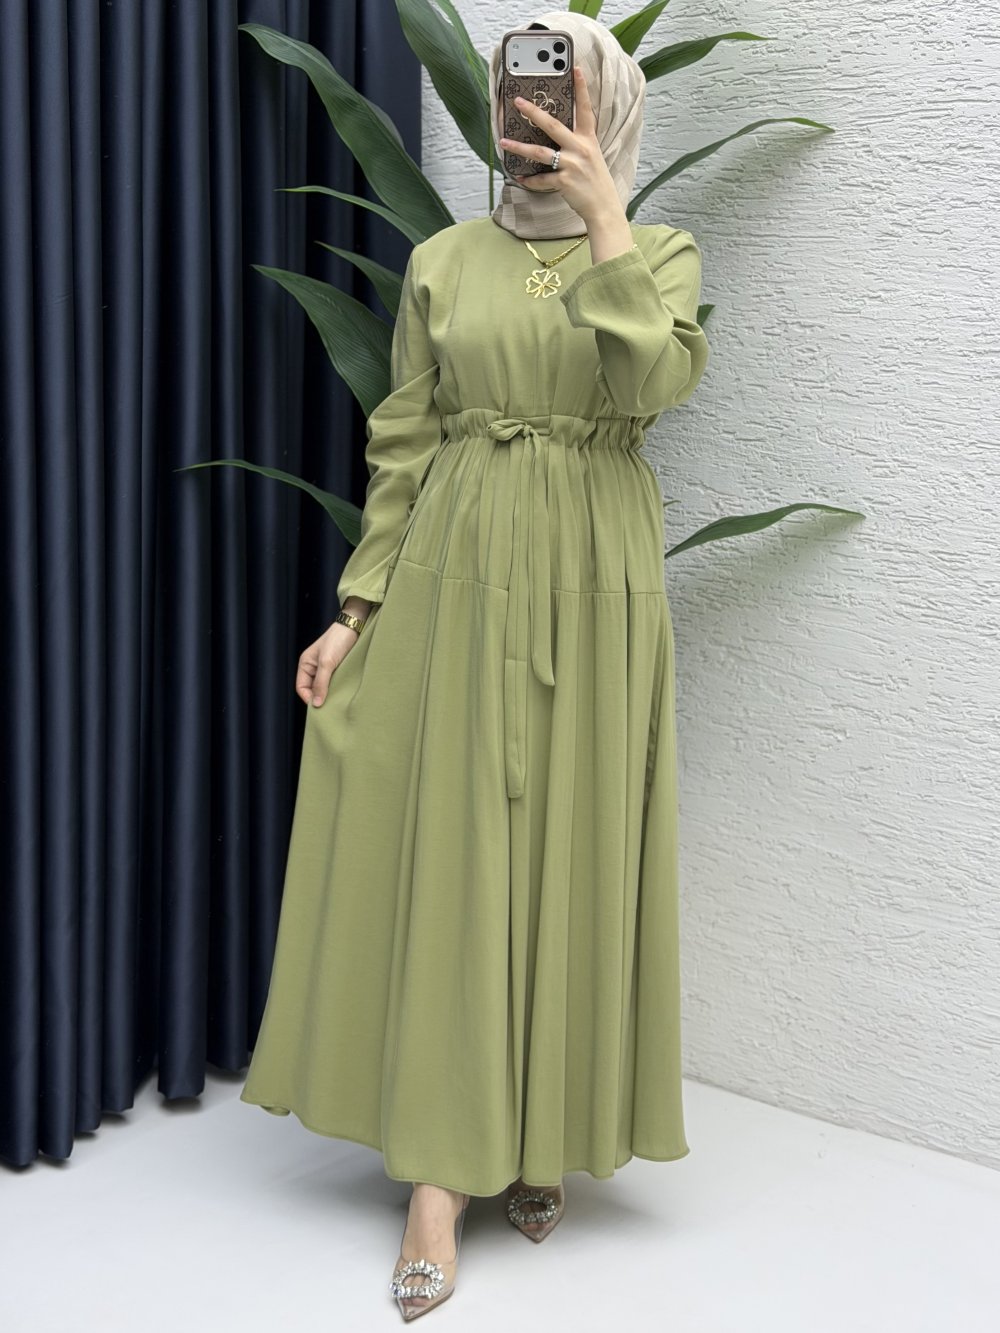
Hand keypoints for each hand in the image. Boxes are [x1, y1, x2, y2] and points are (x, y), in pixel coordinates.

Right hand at [296, 619, 360, 707]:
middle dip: (320, 698)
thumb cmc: (338, 639)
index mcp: (305, 664)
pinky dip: (337, 689)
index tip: (319, 707)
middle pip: (313, 689)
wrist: (355, 626)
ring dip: (330, 694)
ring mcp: (326, 669)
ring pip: (324, 687)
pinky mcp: (338, 669)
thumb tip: (316, 704)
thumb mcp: (327, 662)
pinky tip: (343, 693)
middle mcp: (314, 667)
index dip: (308, 698)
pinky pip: (334, 683)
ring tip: (338, 701)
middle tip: (330, 707)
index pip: (301, 687)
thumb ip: (321, 683)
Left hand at [498, 65, 623, 224]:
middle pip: (553, 125)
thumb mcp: (592, 157)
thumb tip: (556, 136)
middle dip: (533, 112)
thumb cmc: (596, 183)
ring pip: (540, 152)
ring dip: (519, 148)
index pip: (585, 109)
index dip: (581, 88)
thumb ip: (577, 144)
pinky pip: (541, 179)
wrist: (604, 208)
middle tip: (518, 102)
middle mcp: (580, 148)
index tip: (575, 68)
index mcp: (588, 139)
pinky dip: (529, 180)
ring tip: (503, 143)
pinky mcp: (565, 181)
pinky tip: (519, 178)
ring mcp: (572, 164)